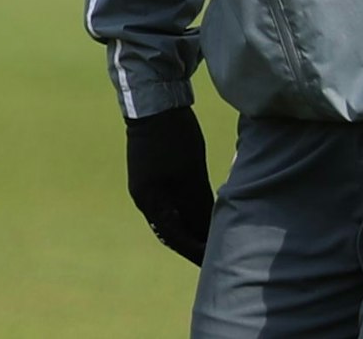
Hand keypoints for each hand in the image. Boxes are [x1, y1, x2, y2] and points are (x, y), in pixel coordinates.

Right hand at [125, 106, 213, 264]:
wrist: (153, 102)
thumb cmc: (174, 137)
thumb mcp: (191, 173)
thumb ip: (199, 203)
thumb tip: (211, 230)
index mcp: (149, 199)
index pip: (174, 236)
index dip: (195, 250)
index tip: (214, 259)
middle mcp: (144, 197)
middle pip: (170, 229)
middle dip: (194, 241)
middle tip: (218, 252)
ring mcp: (147, 184)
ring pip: (171, 215)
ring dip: (191, 226)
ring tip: (215, 235)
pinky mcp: (153, 174)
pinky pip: (171, 201)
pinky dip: (188, 211)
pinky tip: (206, 213)